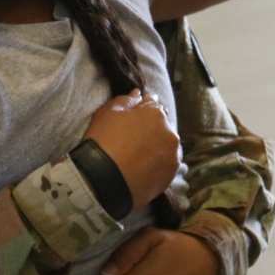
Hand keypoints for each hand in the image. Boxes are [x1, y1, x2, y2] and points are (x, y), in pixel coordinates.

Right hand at [83, 90, 180, 208]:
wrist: (102, 179)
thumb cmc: (103, 141)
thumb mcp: (107, 113)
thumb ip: (126, 100)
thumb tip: (139, 94)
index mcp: (156, 114)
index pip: (151, 106)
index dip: (138, 114)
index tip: (127, 123)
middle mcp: (171, 133)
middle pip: (160, 128)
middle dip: (149, 131)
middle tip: (129, 143)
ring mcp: (173, 156)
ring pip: (164, 148)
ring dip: (154, 149)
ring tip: (134, 159)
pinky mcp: (170, 176)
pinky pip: (164, 166)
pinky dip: (155, 166)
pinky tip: (139, 170)